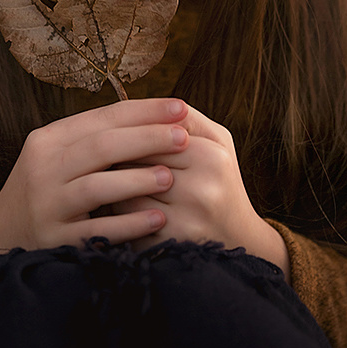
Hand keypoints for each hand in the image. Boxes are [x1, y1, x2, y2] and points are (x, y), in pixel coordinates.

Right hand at [0, 97, 189, 283]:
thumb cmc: (46, 190)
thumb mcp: (57, 157)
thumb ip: (94, 138)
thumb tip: (154, 116)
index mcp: (48, 140)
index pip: (101, 117)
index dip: (143, 111)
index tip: (181, 107)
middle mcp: (42, 169)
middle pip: (100, 146)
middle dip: (147, 138)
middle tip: (184, 137)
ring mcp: (46, 206)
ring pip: (95, 187)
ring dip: (136, 180)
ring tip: (171, 177)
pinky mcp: (52, 241)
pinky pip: (95, 231)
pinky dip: (128, 225)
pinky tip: (156, 220)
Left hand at [112, 104, 289, 277]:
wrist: (241, 240)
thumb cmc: (221, 180)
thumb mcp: (217, 142)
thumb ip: (186, 116)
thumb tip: (147, 102)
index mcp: (212, 156)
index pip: (152, 134)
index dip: (132, 133)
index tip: (119, 134)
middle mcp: (202, 188)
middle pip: (137, 161)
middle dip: (119, 157)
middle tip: (106, 155)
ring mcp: (187, 220)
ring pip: (127, 190)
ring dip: (114, 184)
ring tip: (112, 179)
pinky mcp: (171, 244)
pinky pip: (129, 219)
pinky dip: (120, 211)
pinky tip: (121, 205)